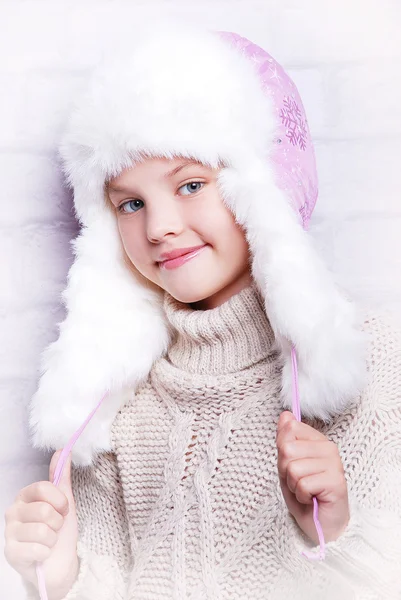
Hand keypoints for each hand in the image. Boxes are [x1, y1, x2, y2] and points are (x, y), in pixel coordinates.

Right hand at [4, 450, 78, 599]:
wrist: (60, 562)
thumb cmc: (61, 530)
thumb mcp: (65, 501)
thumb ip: (61, 476)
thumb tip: (63, 449)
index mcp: (25, 496)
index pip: (43, 487)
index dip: (60, 500)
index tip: (63, 509)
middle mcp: (13, 511)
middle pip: (44, 510)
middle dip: (57, 522)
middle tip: (55, 528)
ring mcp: (9, 533)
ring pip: (42, 531)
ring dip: (53, 538)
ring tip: (49, 541)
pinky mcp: (11, 553)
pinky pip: (38, 548)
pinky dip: (46, 552)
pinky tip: (42, 554)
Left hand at [276, 411, 349, 544]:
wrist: (322, 525)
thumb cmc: (305, 494)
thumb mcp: (287, 465)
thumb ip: (285, 440)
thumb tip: (285, 415)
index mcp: (317, 440)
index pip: (289, 429)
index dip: (282, 452)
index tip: (292, 465)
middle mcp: (328, 448)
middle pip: (287, 449)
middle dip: (285, 470)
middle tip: (298, 482)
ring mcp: (334, 464)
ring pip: (293, 468)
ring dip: (294, 485)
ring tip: (306, 491)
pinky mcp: (335, 481)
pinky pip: (302, 484)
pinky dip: (301, 495)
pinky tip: (312, 498)